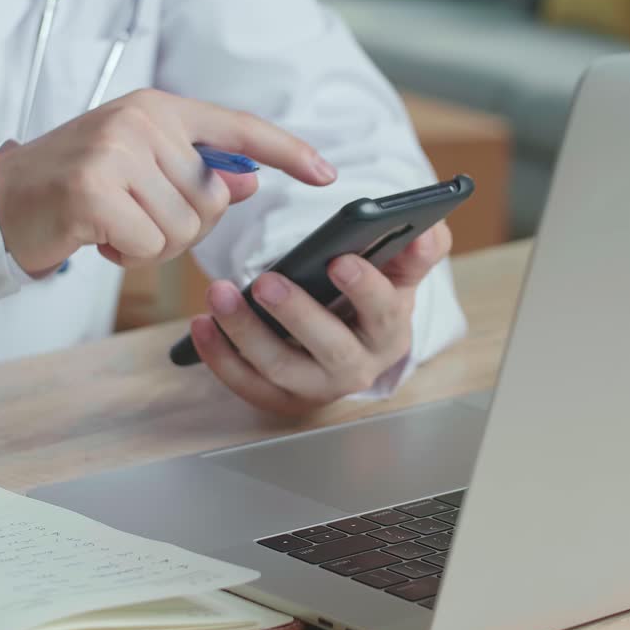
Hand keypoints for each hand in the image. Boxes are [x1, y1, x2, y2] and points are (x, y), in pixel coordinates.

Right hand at [0, 89, 335, 275]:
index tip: (327, 173)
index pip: (240, 129)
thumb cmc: (77, 187)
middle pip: (214, 200)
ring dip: (154, 245)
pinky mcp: (95, 190)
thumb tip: (249, 184)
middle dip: (184, 226)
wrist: (1, 200)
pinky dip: (131, 256)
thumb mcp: (141, 168)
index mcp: (160, 109)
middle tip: (136, 217)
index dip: (287, 152)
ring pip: (186, 228)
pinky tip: (100, 239)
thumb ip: (196, 173)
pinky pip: (152, 245)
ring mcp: (117, 151)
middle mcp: (142, 121)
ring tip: (115, 226)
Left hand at [190, 222, 452, 414]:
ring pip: (280, 368)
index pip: (384, 313)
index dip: (364, 289)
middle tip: (267, 282)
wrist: (350, 341)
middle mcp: (355, 368)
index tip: (339, 260)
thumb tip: (428, 232)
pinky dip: (220, 356)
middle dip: (298, 315)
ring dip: (245, 332)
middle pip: (329, 349)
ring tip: (219, 293)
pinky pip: (245, 382)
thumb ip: (418, 250)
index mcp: (390, 331)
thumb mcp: (400, 273)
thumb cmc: (372, 298)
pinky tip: (201, 324)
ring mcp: (314, 387)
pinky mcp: (278, 397)